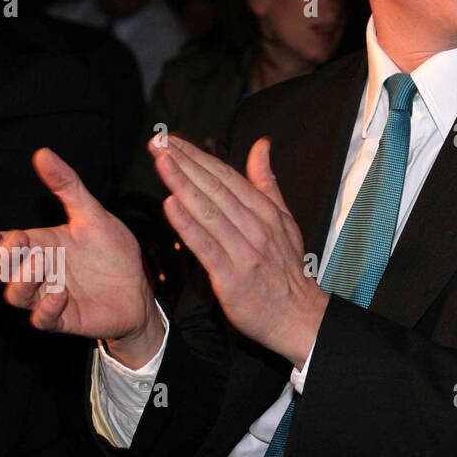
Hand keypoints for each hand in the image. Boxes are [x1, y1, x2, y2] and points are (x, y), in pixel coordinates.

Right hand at [0, 148, 161, 366]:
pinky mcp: (64, 318)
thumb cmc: (111, 252)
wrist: (140, 287)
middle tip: (18, 239)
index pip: (0, 243)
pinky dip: (46, 308)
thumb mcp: (92, 214)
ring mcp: (47, 297)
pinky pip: (42, 320)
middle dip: (2, 256)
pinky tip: (61, 293)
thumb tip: (42, 153)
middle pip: (1, 269)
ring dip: (22, 281)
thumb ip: (67, 187)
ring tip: (41, 262)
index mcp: (39, 246)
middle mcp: (37, 272)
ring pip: (16, 296)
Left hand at [150, 135, 326, 367]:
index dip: (198, 156)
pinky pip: (206, 246)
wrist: (297, 316)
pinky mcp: (231, 276)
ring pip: (209, 211)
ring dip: (183, 183)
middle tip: (158, 142)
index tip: (173, 140)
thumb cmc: (285, 270)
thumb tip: (261, 145)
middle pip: (215, 188)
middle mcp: (256, 226)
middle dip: (185, 163)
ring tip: (161, 161)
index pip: (227, 176)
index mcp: (266, 211)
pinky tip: (170, 205)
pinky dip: (188, 224)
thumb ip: (267, 182)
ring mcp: (245, 250)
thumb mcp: (284, 219)